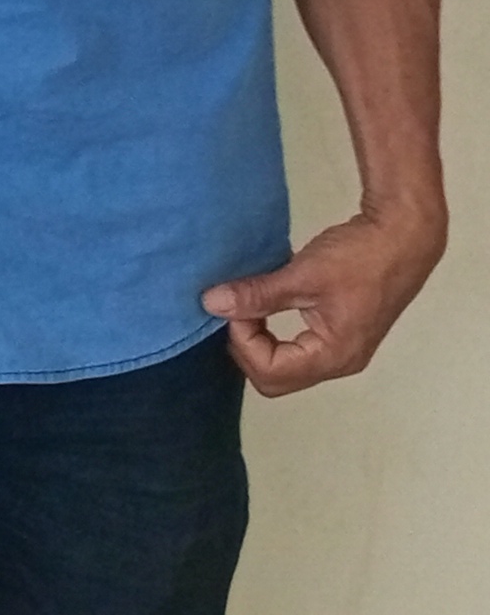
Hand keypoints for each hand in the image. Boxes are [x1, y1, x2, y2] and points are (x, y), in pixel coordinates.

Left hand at [201, 200, 445, 395]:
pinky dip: (273, 333)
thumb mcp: (302, 275)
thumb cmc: (359, 257)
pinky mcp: (340, 334)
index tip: (236, 305)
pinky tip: (264, 305)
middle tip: (237, 308)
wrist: (402, 236)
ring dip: (258, 340)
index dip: (243, 341)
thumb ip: (258, 294)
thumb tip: (211, 304)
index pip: (270, 373)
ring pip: (284, 365)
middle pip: (275, 378)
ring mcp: (342, 351)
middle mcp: (340, 362)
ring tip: (247, 306)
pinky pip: (296, 349)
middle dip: (247, 347)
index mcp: (334, 356)